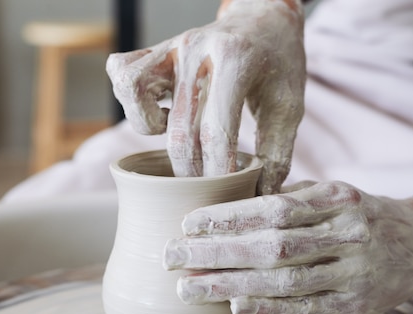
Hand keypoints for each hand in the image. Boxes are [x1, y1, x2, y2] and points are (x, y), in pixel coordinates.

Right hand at [106, 0, 305, 193]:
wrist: (263, 18)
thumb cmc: (278, 64)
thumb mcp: (290, 106)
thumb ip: (276, 153)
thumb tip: (257, 196)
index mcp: (235, 59)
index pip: (216, 132)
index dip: (218, 172)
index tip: (225, 191)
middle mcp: (197, 49)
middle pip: (178, 129)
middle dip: (190, 170)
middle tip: (205, 183)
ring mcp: (172, 46)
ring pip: (133, 92)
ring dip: (150, 128)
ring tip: (178, 132)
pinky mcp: (156, 48)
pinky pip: (122, 73)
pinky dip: (135, 102)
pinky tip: (163, 113)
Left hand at [164, 181, 412, 313]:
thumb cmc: (365, 213)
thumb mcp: (336, 193)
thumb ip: (292, 198)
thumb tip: (234, 204)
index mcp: (337, 198)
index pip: (272, 208)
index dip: (228, 216)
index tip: (188, 223)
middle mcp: (347, 234)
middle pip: (271, 245)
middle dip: (216, 251)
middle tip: (172, 255)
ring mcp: (354, 272)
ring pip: (283, 280)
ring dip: (231, 284)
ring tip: (190, 286)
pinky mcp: (357, 304)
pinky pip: (306, 307)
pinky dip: (269, 308)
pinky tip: (234, 306)